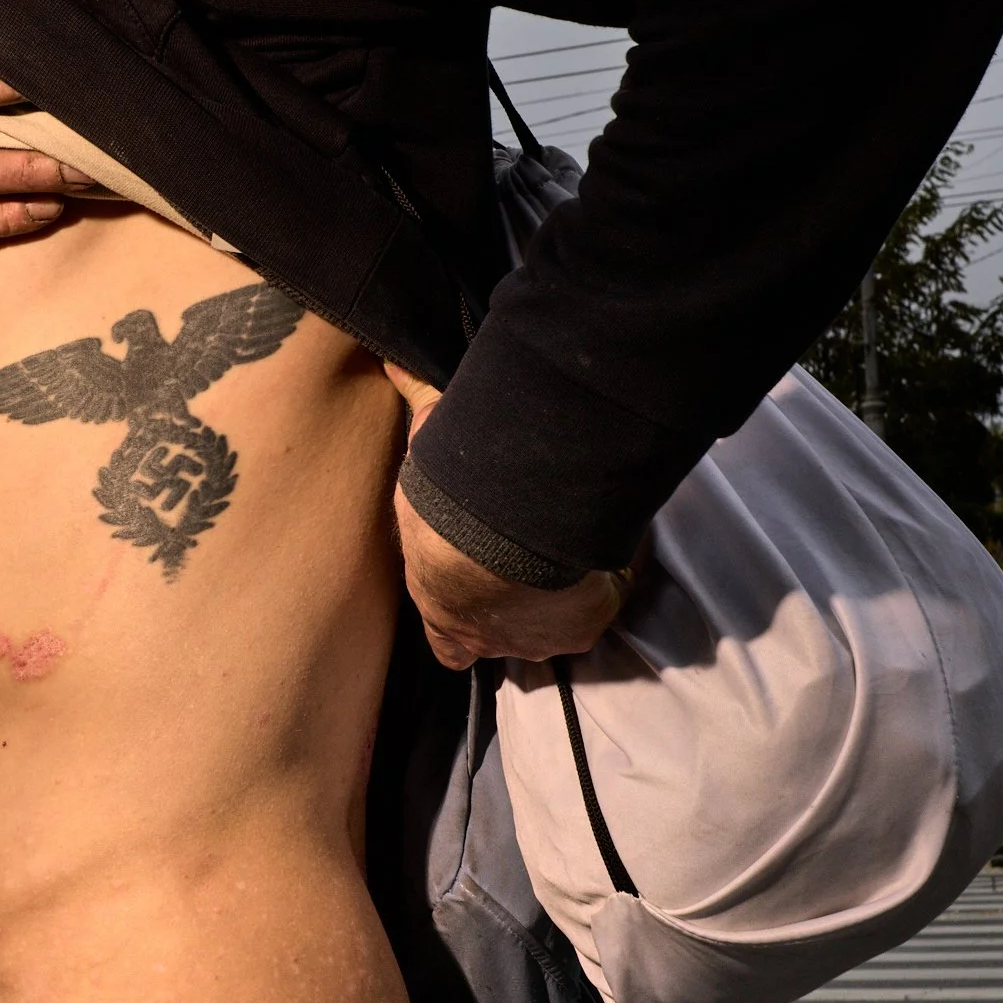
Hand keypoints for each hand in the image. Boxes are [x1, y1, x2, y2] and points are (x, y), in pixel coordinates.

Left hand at [385, 363, 633, 669]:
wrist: (503, 535)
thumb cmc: (448, 507)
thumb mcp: (423, 456)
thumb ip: (415, 408)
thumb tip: (389, 357)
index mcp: (443, 616)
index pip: (447, 645)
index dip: (458, 628)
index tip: (476, 594)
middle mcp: (493, 639)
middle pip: (509, 634)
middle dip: (519, 604)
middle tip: (534, 559)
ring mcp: (542, 639)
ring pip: (558, 620)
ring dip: (567, 589)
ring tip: (575, 541)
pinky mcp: (588, 624)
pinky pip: (606, 597)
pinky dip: (613, 572)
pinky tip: (612, 537)